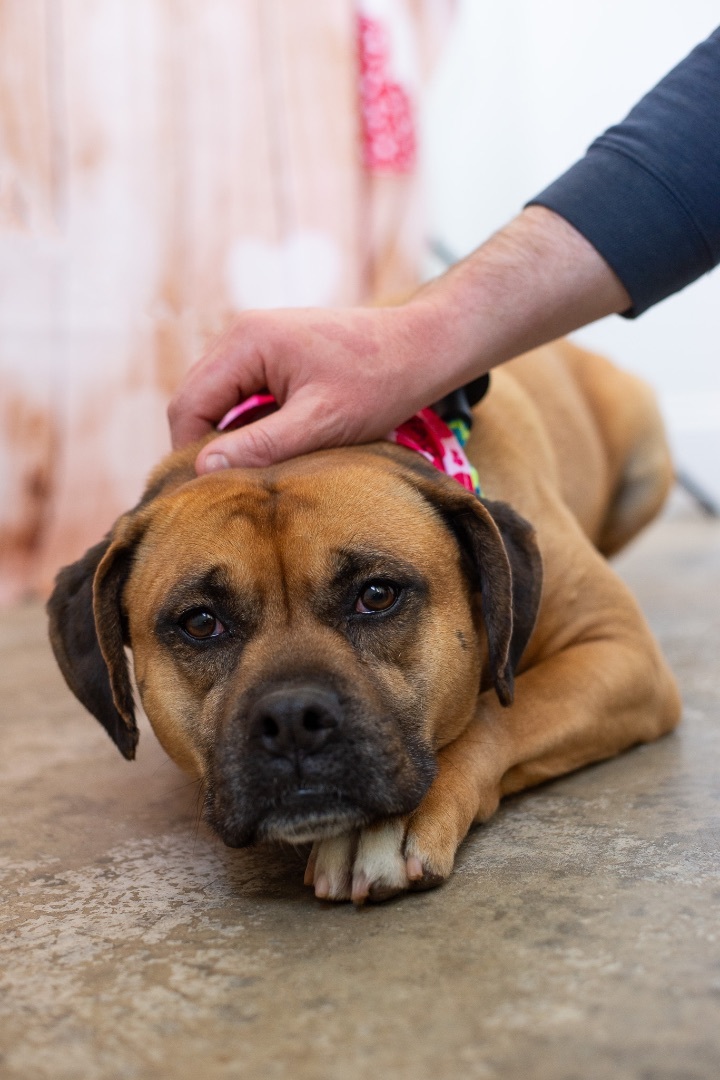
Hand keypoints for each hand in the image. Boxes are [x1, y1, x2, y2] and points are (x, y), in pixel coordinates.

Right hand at [168, 208, 629, 474]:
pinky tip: (271, 453)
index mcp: (245, 342)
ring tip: (250, 477)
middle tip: (226, 493)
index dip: (190, 453)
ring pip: (217, 400)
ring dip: (228, 438)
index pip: (187, 404)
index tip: (209, 495)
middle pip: (196, 400)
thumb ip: (261, 445)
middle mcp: (241, 334)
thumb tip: (202, 469)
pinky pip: (242, 395)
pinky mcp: (274, 354)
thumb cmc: (380, 382)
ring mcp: (256, 341)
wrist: (424, 346)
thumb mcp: (321, 422)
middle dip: (205, 447)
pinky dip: (248, 426)